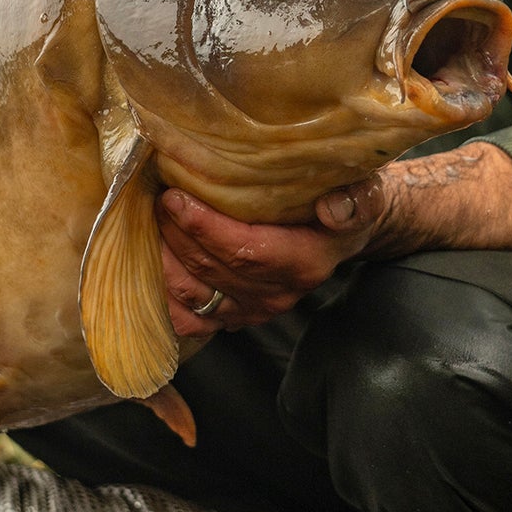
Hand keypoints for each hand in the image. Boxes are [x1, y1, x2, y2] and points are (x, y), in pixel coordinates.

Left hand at [159, 179, 385, 335]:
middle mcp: (277, 295)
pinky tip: (147, 263)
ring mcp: (251, 311)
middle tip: (154, 193)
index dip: (206, 227)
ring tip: (148, 219)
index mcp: (305, 263)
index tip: (176, 197)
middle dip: (176, 232)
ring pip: (192, 293)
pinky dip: (160, 294)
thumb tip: (333, 208)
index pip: (247, 251)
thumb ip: (356, 201)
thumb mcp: (364, 192)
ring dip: (162, 258)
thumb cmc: (344, 199)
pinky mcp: (232, 318)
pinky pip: (186, 319)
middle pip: (212, 269)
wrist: (341, 230)